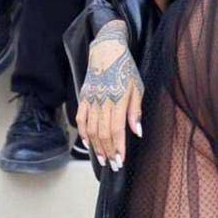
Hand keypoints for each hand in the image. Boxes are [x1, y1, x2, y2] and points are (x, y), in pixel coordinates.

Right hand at [76, 20, 143, 171]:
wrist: (106, 51)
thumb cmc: (125, 69)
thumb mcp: (137, 88)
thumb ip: (135, 111)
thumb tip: (137, 132)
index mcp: (117, 100)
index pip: (116, 130)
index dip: (118, 148)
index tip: (121, 161)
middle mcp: (102, 102)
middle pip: (102, 133)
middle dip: (108, 152)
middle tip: (113, 165)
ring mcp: (91, 100)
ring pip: (91, 129)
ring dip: (96, 147)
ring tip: (102, 159)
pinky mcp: (84, 98)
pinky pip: (80, 119)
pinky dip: (83, 133)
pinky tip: (88, 143)